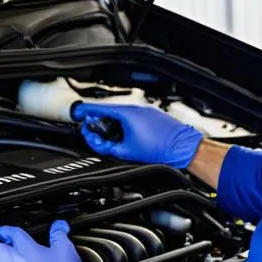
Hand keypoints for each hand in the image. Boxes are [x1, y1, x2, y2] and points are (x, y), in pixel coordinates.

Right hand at [73, 103, 202, 168]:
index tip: (79, 113)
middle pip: (110, 112)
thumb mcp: (127, 152)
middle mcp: (136, 109)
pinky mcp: (153, 116)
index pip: (100, 109)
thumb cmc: (160, 149)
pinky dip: (126, 124)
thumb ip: (107, 147)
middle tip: (94, 131)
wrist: (183, 148)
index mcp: (127, 114)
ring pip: (122, 115)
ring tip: (113, 136)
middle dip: (100, 121)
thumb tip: (97, 143)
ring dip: (113, 124)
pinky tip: (129, 136)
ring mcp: (146, 111)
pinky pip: (133, 117)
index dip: (86, 112)